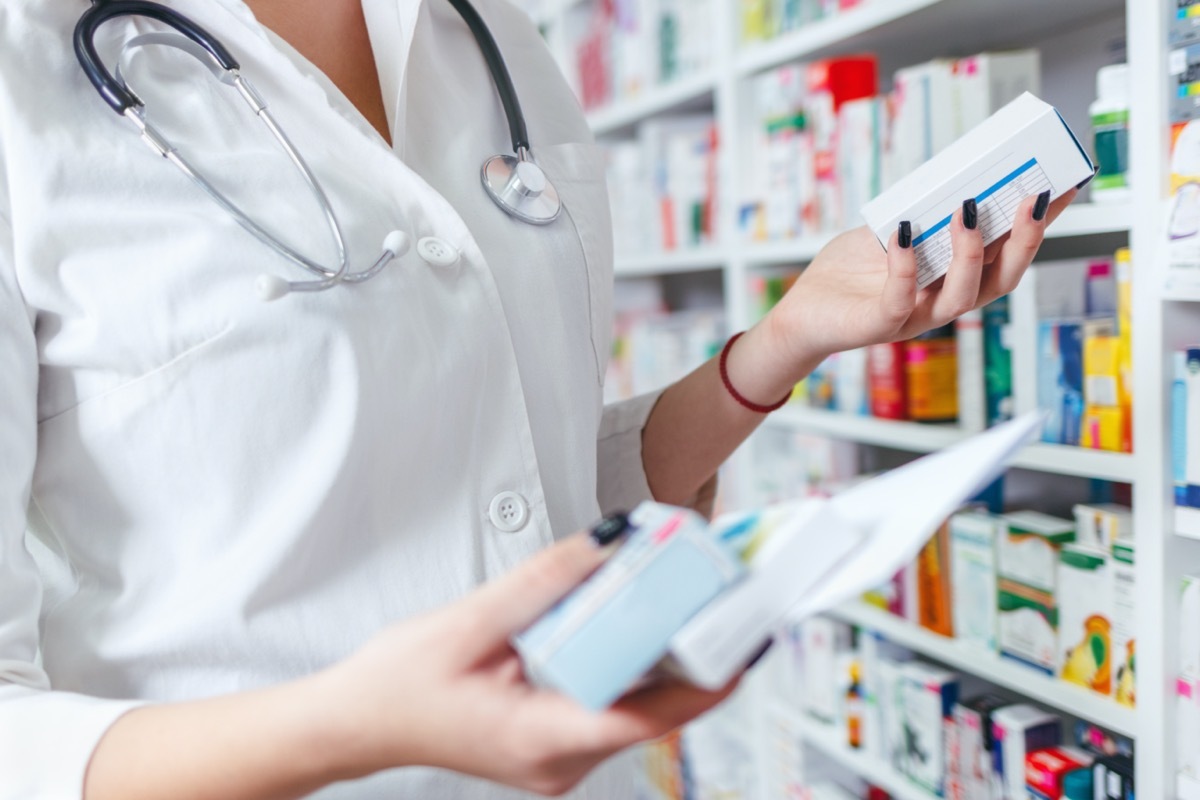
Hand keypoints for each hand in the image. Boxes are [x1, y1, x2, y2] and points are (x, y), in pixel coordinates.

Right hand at [319, 534, 736, 795]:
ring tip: (691, 598)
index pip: (648, 718)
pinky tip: (637, 621)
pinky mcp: (553, 742)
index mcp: (541, 739)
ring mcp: (558, 757)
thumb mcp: (468, 621)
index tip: (744, 639)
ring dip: (663, 657)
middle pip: (652, 710)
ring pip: (634, 708)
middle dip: (693, 654)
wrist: (357, 722)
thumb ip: (544, 582)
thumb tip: (609, 543)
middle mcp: (560, 761)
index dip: (706, 679)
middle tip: (723, 596)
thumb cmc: (398, 684)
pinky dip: (629, 664)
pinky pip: (609, 704)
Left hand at [762, 190, 1077, 379]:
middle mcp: (944, 300)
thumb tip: (952, 174)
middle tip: (1035, 198)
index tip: (1063, 185)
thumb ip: (919, 210)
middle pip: (1001, 278)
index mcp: (954, 277)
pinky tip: (904, 235)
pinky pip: (900, 299)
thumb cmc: (848, 270)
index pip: (1007, 252)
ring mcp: (916, 316)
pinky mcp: (880, 326)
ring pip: (962, 295)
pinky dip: (905, 266)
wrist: (803, 310)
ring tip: (968, 210)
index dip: (1038, 224)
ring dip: (971, 253)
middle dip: (1024, 240)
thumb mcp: (889, 230)